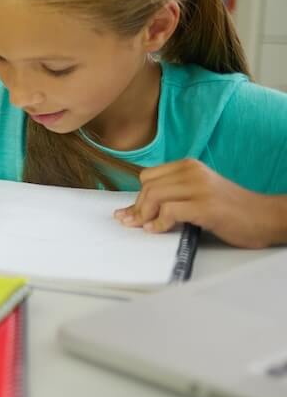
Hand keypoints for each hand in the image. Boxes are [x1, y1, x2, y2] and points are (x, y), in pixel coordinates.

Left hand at [116, 159, 282, 248]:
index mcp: (189, 166)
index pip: (148, 177)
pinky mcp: (206, 206)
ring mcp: (200, 188)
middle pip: (148, 187)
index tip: (130, 213)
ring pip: (154, 196)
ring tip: (145, 228)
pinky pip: (169, 211)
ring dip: (144, 215)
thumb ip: (174, 195)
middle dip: (137, 208)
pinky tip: (158, 230)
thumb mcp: (200, 193)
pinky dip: (159, 223)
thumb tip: (138, 210)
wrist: (266, 217)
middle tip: (132, 223)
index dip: (137, 196)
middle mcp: (193, 172)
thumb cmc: (232, 209)